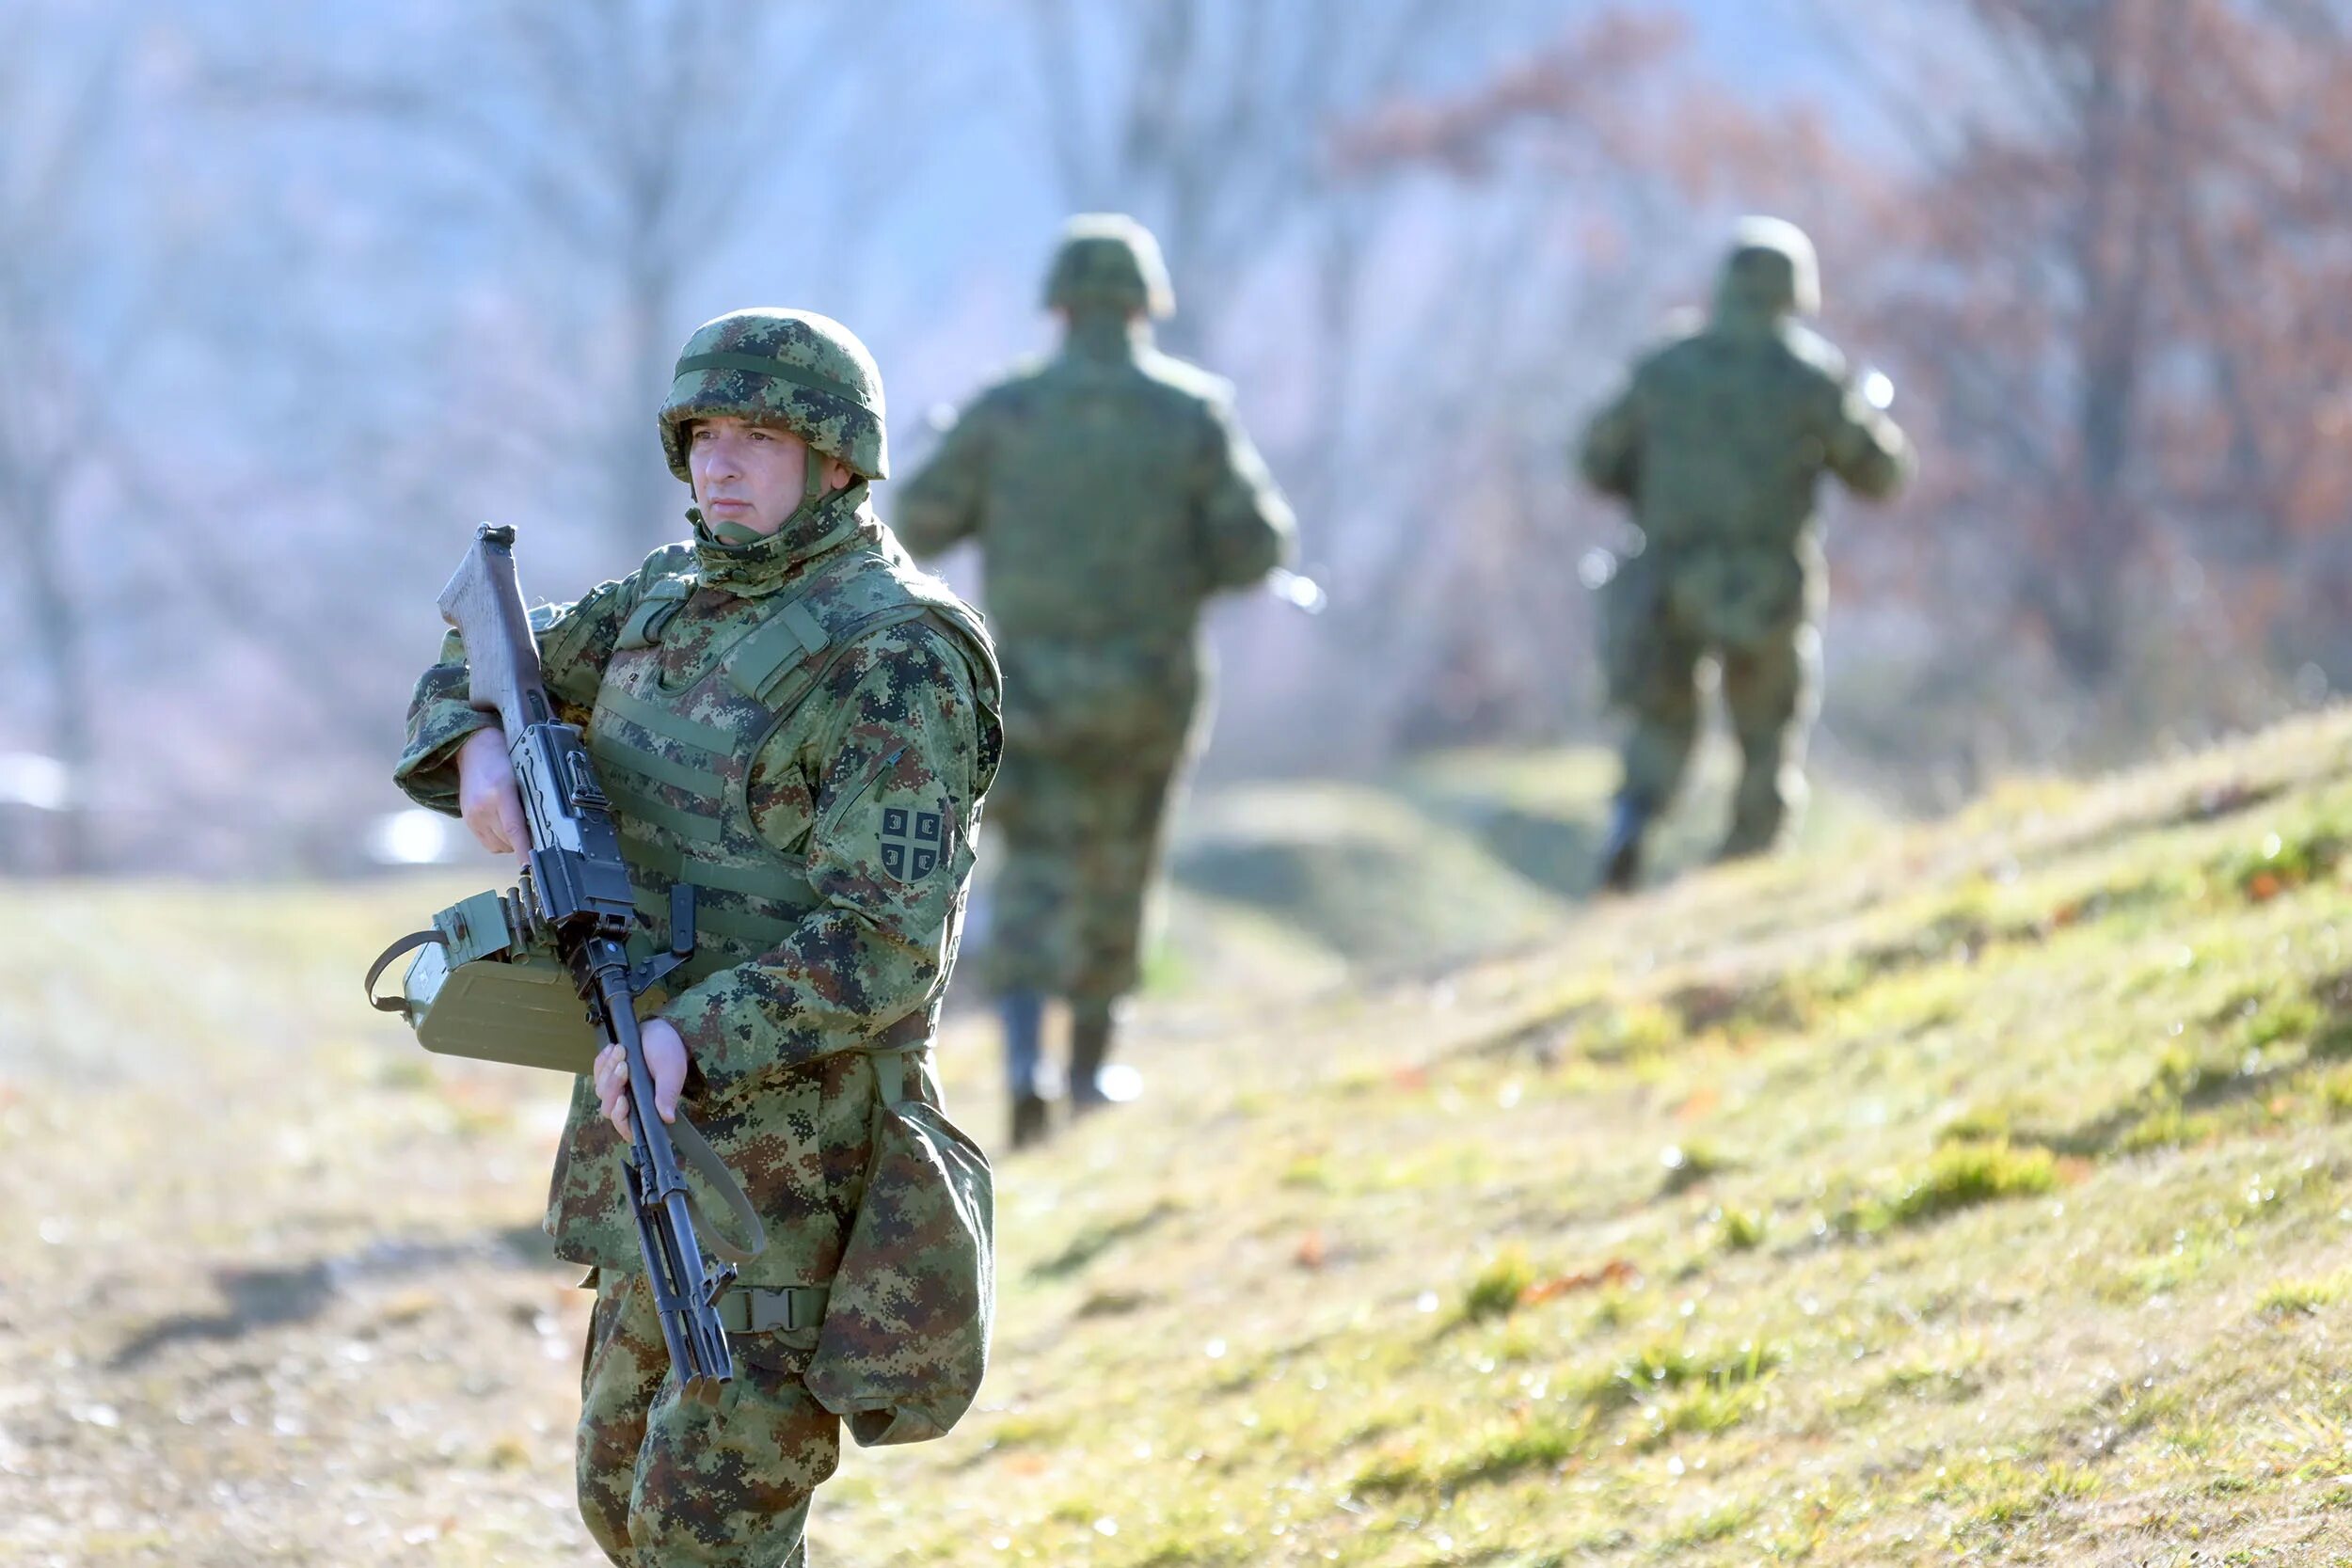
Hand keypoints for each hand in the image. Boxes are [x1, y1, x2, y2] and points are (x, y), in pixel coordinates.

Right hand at [455, 726, 529, 862]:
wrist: (473, 747)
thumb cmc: (502, 756)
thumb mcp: (522, 773)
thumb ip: (530, 799)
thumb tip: (546, 825)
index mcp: (499, 792)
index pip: (514, 828)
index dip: (524, 849)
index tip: (532, 864)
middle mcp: (483, 807)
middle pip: (508, 840)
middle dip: (524, 841)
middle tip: (535, 829)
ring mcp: (473, 815)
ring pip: (498, 845)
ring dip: (511, 842)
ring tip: (517, 824)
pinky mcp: (467, 820)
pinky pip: (487, 843)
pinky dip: (499, 840)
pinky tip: (504, 825)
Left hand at [595, 1019, 688, 1140]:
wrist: (660, 1029)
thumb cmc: (669, 1051)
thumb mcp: (671, 1072)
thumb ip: (667, 1094)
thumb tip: (668, 1118)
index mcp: (646, 1107)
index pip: (627, 1126)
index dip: (621, 1118)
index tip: (623, 1099)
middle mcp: (630, 1101)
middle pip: (609, 1108)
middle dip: (614, 1086)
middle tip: (624, 1065)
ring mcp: (617, 1088)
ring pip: (601, 1090)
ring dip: (609, 1069)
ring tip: (622, 1050)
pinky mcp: (607, 1074)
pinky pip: (596, 1073)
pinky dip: (602, 1062)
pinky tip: (613, 1049)